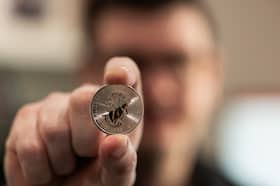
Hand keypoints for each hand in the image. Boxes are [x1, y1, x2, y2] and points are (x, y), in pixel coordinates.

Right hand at [4, 57, 142, 185]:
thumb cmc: (96, 178)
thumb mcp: (116, 176)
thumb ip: (122, 161)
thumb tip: (116, 140)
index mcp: (118, 106)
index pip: (124, 72)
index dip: (122, 71)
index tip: (119, 78)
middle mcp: (87, 97)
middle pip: (84, 99)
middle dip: (86, 140)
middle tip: (85, 154)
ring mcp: (56, 104)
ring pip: (55, 130)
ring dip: (62, 161)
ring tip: (67, 164)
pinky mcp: (27, 116)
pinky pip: (30, 146)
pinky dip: (40, 170)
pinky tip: (47, 167)